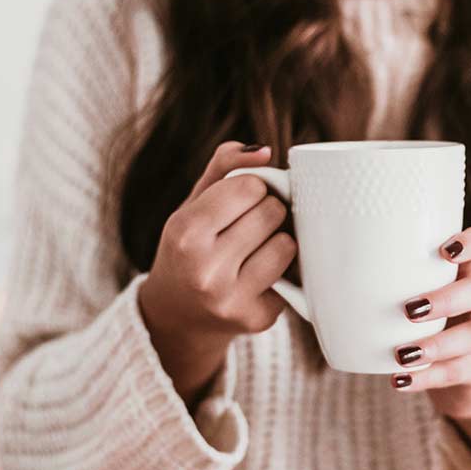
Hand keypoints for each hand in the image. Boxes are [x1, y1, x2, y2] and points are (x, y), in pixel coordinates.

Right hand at [138, 141, 297, 404]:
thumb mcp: (193, 204)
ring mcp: (231, 299)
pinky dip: (282, 270)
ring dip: (279, 240)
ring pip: (287, 244)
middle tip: (249, 226)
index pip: (249, 186)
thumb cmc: (190, 248)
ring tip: (255, 249)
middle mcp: (204, 270)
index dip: (252, 188)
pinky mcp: (257, 319)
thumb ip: (224, 167)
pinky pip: (293, 277)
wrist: (176, 316)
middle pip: (272, 213)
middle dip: (268, 212)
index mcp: (184, 233)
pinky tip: (258, 276)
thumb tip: (264, 150)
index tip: (241, 200)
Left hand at [390, 227, 470, 453]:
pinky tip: (401, 381)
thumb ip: (369, 283)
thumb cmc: (422, 327)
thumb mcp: (408, 298)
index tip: (444, 249)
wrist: (459, 380)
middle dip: (447, 298)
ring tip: (404, 353)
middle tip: (409, 309)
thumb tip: (296, 270)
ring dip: (438, 343)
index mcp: (463, 273)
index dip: (470, 242)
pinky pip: (457, 373)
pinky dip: (427, 378)